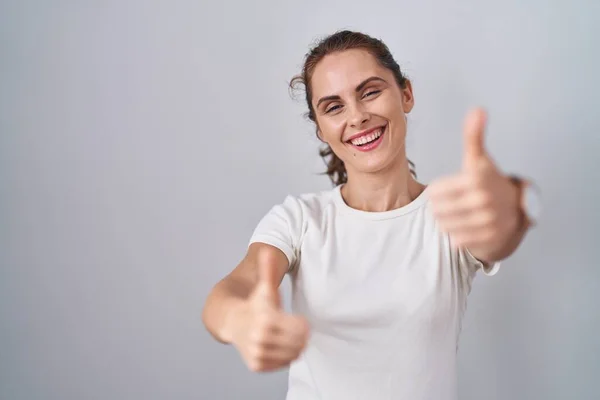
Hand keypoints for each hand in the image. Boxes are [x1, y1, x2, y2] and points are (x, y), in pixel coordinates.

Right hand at [231, 248, 309, 371]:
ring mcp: (257, 353)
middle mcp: (260, 338)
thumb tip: (267, 249)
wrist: (230, 321)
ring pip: (293, 355)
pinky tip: (278, 346)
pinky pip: (283, 364)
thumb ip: (268, 269)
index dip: (302, 324)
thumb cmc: (254, 303)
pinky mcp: (257, 365)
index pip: (302, 329)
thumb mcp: (263, 287)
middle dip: (299, 336)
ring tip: (286, 337)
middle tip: (293, 329)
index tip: (298, 320)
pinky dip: (285, 357)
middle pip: (299, 343)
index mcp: (266, 318)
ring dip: (294, 347)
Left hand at [429, 108, 521, 259]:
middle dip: (441, 207)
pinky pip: (456, 240)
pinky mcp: (489, 240)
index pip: (435, 192)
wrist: (517, 210)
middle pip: (437, 210)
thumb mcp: (479, 159)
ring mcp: (488, 222)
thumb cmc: (490, 182)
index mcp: (477, 179)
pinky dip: (458, 234)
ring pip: (444, 225)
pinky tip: (468, 226)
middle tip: (454, 203)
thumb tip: (478, 110)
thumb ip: (474, 136)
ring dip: (448, 221)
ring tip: (460, 214)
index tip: (449, 188)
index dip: (438, 190)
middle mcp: (485, 201)